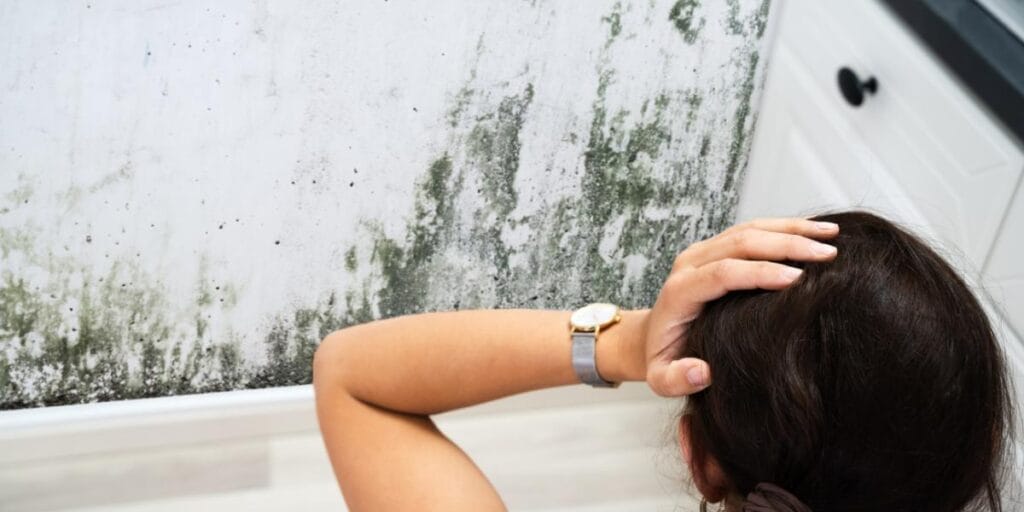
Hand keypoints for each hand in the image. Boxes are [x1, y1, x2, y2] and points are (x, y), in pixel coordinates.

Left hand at [644, 218, 839, 396]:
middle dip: (787, 245)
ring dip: (792, 230)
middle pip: (741, 243)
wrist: (650, 336)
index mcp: (679, 292)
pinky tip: (814, 230)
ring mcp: (703, 251)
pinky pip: (752, 229)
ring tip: (832, 236)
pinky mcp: (715, 247)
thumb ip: (676, 380)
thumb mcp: (662, 378)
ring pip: (750, 229)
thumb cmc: (662, 359)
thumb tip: (702, 372)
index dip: (760, 273)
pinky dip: (785, 227)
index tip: (797, 280)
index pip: (722, 273)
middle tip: (828, 255)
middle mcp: (690, 264)